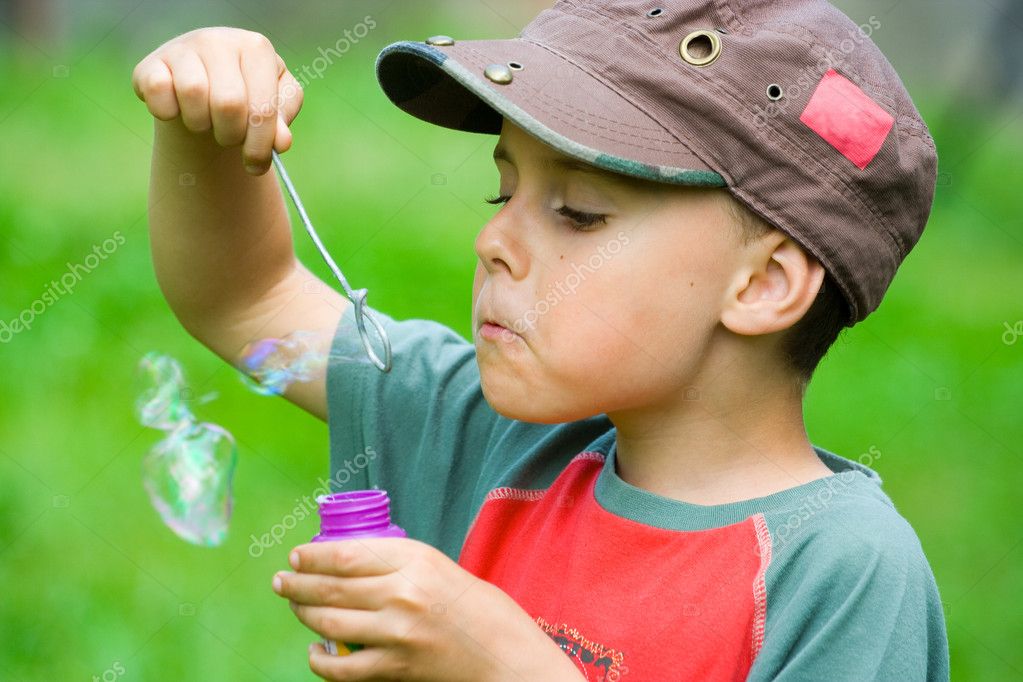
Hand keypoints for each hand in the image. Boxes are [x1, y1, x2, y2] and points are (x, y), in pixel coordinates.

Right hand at [131, 27, 303, 173]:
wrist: (208, 87)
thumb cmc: (248, 96)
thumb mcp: (275, 106)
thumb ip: (283, 122)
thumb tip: (281, 142)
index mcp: (256, 48)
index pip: (263, 107)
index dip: (260, 145)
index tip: (256, 165)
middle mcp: (218, 40)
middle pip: (228, 104)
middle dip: (231, 135)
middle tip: (229, 138)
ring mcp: (182, 48)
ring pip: (193, 94)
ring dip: (201, 124)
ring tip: (206, 122)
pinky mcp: (150, 64)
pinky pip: (157, 91)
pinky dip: (167, 112)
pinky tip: (177, 111)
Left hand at [273, 537, 584, 681]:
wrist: (505, 656)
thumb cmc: (477, 609)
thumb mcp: (439, 568)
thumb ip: (398, 564)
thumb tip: (347, 561)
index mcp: (416, 560)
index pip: (347, 554)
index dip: (314, 556)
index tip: (297, 556)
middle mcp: (403, 594)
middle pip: (332, 587)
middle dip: (298, 584)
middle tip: (282, 581)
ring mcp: (397, 634)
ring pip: (330, 623)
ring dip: (304, 614)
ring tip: (294, 606)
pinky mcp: (396, 669)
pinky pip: (343, 667)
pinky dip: (321, 660)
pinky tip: (314, 651)